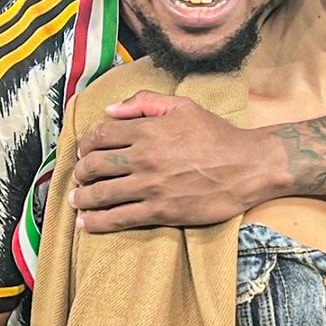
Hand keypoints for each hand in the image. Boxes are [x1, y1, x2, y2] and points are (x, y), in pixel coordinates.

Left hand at [70, 93, 281, 231]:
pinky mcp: (160, 211)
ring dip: (82, 197)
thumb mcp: (184, 106)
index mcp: (148, 129)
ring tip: (77, 200)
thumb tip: (110, 110)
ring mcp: (150, 186)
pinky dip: (97, 222)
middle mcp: (144, 157)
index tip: (84, 151)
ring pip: (102, 193)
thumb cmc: (218, 135)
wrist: (248, 166)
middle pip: (96, 164)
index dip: (86, 144)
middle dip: (81, 171)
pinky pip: (119, 218)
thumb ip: (145, 102)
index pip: (101, 135)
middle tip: (80, 177)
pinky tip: (86, 223)